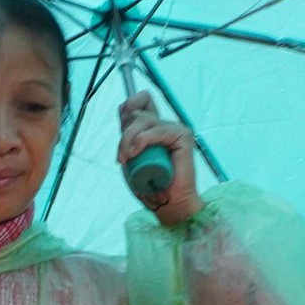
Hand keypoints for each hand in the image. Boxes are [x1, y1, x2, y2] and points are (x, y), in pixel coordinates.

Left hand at [117, 91, 203, 225]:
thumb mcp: (131, 155)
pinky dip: (141, 141)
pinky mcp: (182, 136)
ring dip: (128, 140)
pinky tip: (134, 154)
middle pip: (137, 113)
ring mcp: (175, 129)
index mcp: (154, 128)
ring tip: (127, 159)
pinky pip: (156, 131)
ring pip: (143, 120)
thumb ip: (127, 134)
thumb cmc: (149, 185)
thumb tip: (122, 108)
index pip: (142, 100)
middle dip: (124, 135)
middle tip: (122, 158)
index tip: (122, 125)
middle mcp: (165, 125)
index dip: (129, 105)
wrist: (169, 203)